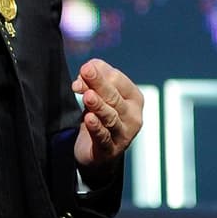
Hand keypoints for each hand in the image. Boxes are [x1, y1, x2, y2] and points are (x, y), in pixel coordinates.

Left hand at [72, 59, 142, 179]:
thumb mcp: (97, 95)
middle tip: (86, 71)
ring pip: (110, 117)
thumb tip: (89, 67)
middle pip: (114, 97)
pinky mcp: (111, 150)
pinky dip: (96, 128)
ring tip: (88, 96)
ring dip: (99, 105)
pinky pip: (103, 137)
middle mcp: (133, 116)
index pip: (117, 80)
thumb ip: (93, 79)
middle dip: (99, 83)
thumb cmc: (100, 117)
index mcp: (134, 98)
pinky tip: (89, 119)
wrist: (96, 150)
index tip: (82, 71)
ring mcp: (124, 134)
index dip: (99, 74)